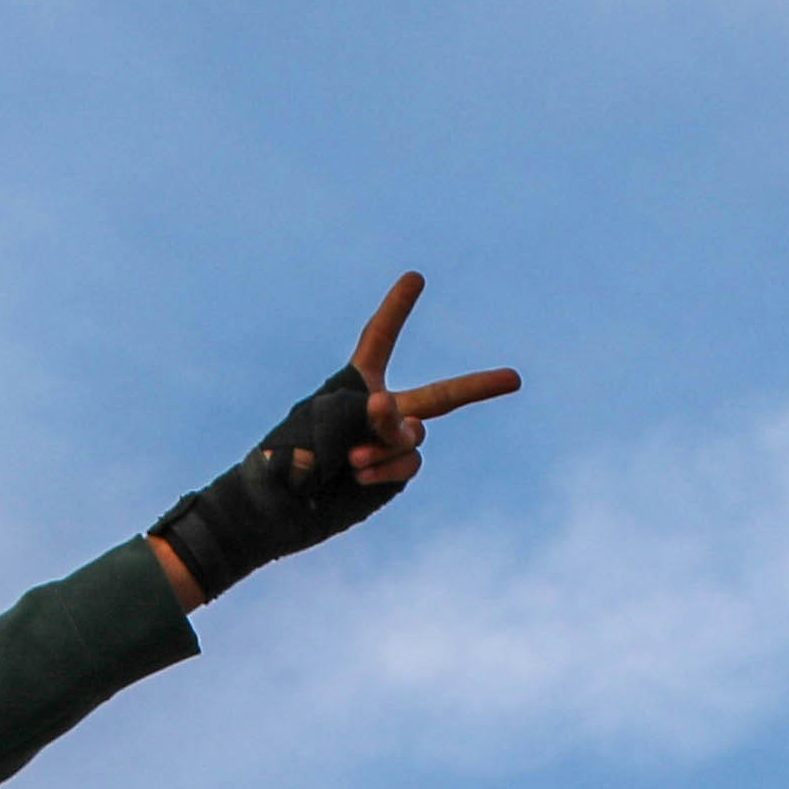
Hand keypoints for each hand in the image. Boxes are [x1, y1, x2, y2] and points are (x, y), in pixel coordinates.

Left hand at [149, 273, 522, 602]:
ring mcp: (390, 446)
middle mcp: (380, 412)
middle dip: (478, 387)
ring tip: (352, 459)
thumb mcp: (319, 425)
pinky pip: (407, 464)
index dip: (398, 309)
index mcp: (353, 384)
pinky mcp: (390, 475)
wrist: (273, 511)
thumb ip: (366, 417)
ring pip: (414, 436)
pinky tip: (360, 475)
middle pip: (439, 396)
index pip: (380, 339)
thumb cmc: (283, 458)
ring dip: (391, 442)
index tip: (415, 277)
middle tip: (515, 379)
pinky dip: (389, 467)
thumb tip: (403, 426)